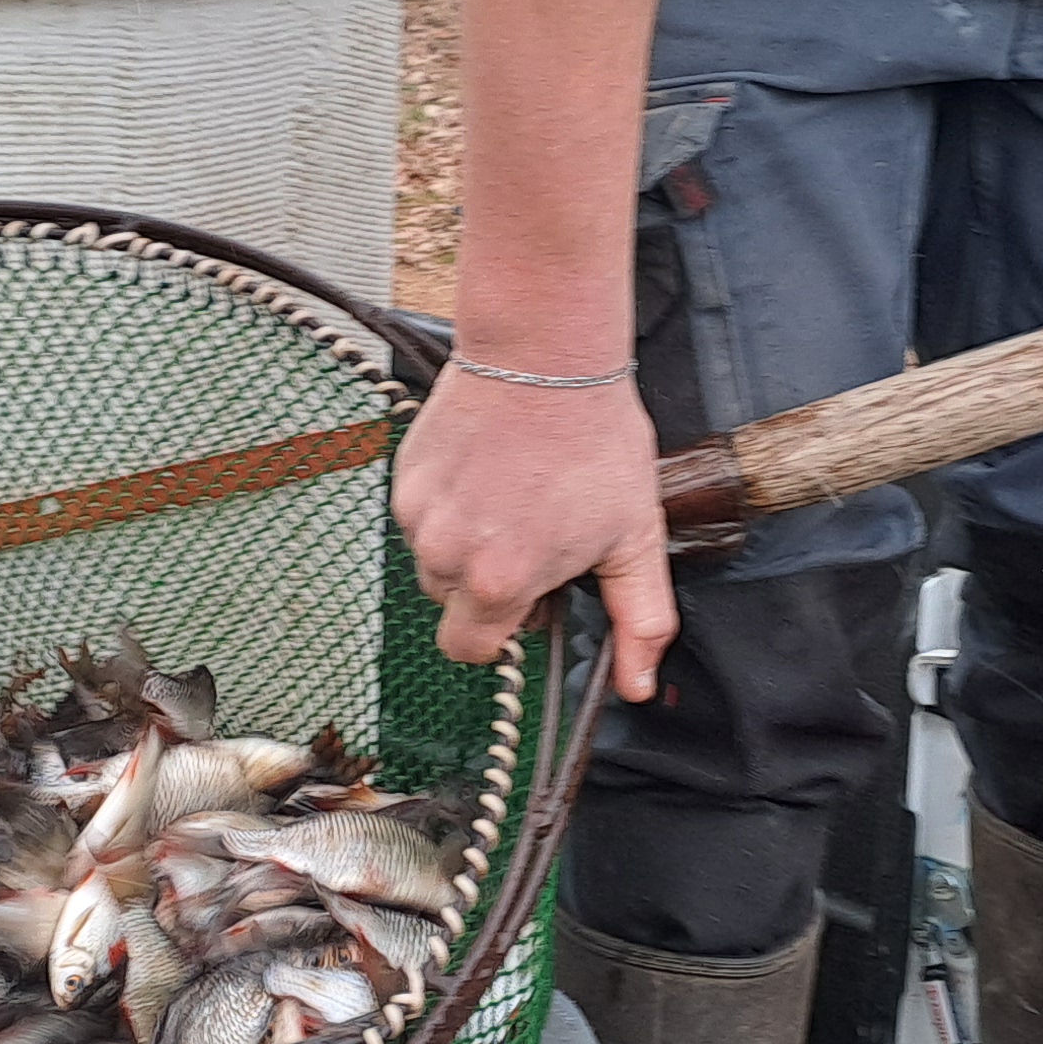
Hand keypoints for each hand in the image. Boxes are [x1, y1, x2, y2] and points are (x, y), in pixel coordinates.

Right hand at [393, 373, 678, 701]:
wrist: (545, 355)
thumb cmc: (596, 445)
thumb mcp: (635, 538)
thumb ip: (639, 621)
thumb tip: (637, 687)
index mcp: (499, 584)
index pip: (471, 650)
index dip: (503, 630)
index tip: (531, 594)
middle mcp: (446, 556)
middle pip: (449, 607)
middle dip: (482, 588)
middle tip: (528, 536)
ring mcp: (418, 515)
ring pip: (432, 560)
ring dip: (462, 545)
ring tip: (509, 497)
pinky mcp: (403, 476)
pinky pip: (418, 516)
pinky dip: (446, 505)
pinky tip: (486, 471)